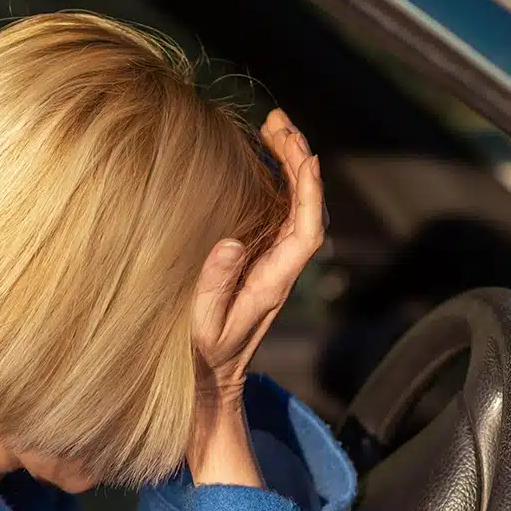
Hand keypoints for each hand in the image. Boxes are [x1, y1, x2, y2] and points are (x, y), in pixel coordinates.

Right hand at [187, 108, 324, 485]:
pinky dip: (270, 186)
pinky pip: (273, 217)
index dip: (308, 188)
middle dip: (297, 162)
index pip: (307, 229)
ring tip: (270, 129)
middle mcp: (280, 271)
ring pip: (293, 209)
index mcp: (274, 284)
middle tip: (276, 122)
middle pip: (305, 208)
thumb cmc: (202, 362)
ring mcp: (270, 266)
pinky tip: (255, 165)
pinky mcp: (256, 266)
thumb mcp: (202, 327)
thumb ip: (215, 285)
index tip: (298, 150)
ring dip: (286, 168)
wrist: (210, 388)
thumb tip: (233, 240)